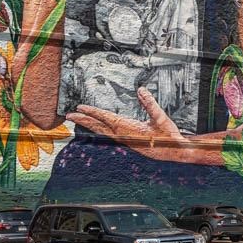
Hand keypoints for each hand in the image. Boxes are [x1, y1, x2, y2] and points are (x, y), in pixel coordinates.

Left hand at [67, 88, 185, 161]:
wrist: (173, 153)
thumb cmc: (168, 136)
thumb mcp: (161, 118)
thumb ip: (150, 103)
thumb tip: (141, 90)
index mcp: (128, 129)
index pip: (106, 118)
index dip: (92, 112)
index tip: (80, 107)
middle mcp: (123, 135)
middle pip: (99, 126)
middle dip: (84, 120)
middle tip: (69, 115)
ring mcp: (124, 139)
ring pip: (102, 131)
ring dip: (89, 124)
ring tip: (78, 119)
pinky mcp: (127, 141)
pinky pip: (108, 134)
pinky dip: (99, 129)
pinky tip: (97, 127)